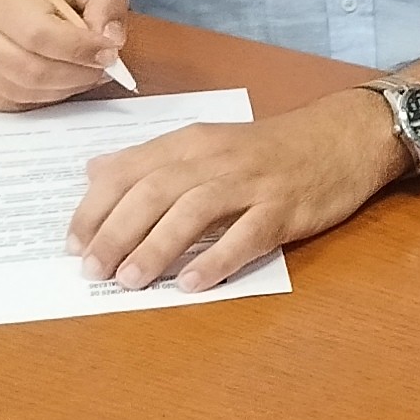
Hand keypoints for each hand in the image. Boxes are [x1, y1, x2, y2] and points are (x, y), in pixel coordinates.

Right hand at [0, 0, 127, 110]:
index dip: (80, 49)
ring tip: (87, 76)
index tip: (108, 53)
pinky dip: (47, 99)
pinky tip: (62, 84)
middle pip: (33, 70)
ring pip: (24, 92)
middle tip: (103, 69)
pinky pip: (15, 106)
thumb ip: (105, 1)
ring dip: (66, 89)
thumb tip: (111, 39)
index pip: (40, 34)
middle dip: (78, 75)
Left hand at [69, 89, 403, 291]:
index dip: (95, 207)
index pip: (130, 170)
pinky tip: (193, 284)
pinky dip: (217, 259)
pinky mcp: (286, 207)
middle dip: (117, 232)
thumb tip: (94, 172)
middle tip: (93, 270)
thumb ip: (152, 159)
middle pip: (156, 191)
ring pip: (195, 210)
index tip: (72, 243)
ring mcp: (254, 182)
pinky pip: (247, 234)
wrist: (346, 136)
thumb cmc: (272, 147)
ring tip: (131, 280)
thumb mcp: (209, 141)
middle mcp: (218, 158)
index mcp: (193, 142)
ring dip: (157, 246)